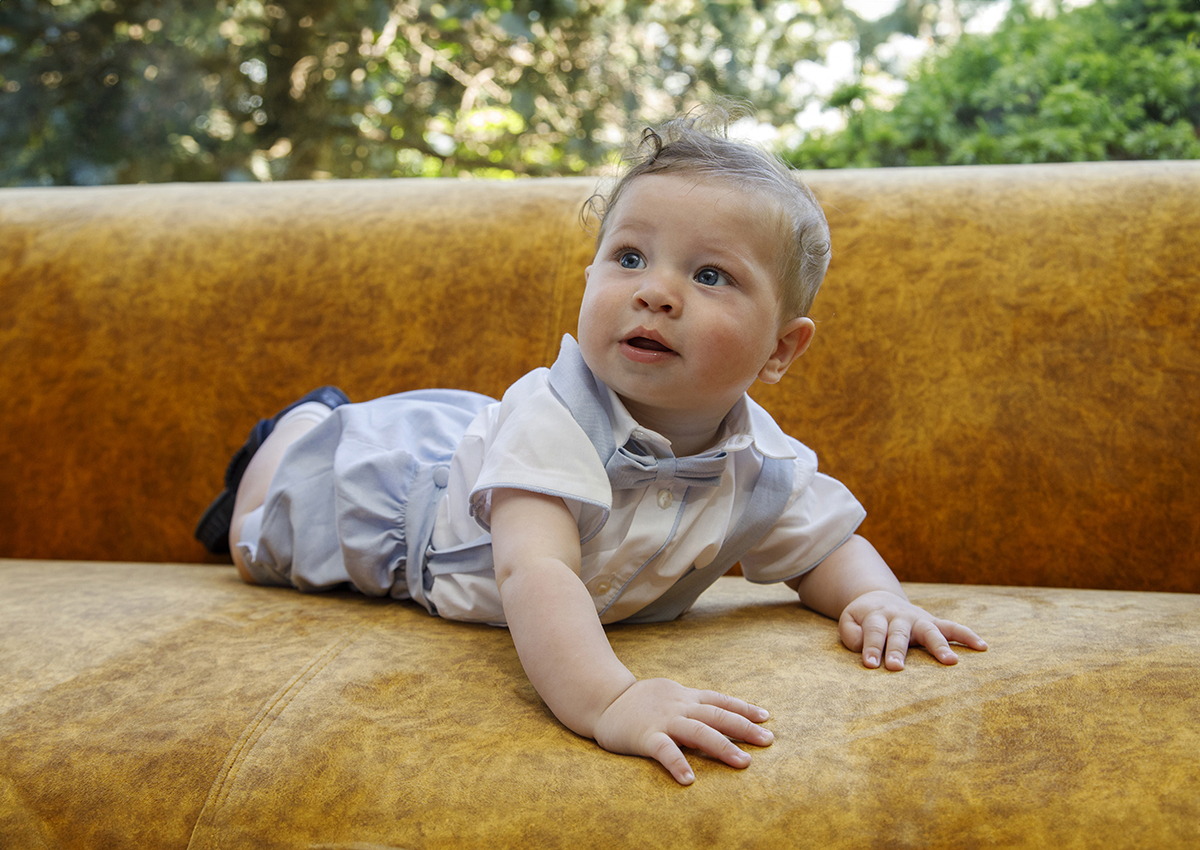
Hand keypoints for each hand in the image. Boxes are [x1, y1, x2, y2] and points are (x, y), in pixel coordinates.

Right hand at [591, 678, 773, 784]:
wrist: (602, 700)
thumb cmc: (638, 702)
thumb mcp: (668, 695)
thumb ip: (690, 704)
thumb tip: (717, 715)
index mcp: (685, 697)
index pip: (720, 700)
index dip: (743, 707)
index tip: (765, 717)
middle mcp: (679, 706)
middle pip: (717, 715)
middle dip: (744, 728)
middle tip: (768, 741)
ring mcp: (663, 720)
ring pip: (698, 731)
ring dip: (723, 746)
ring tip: (744, 762)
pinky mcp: (645, 736)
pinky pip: (664, 750)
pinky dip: (678, 763)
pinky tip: (690, 780)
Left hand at [839, 590, 987, 670]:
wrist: (879, 599)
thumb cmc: (863, 618)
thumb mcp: (849, 621)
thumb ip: (852, 634)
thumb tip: (865, 647)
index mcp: (876, 615)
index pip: (874, 631)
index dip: (872, 647)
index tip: (871, 665)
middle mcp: (899, 616)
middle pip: (899, 632)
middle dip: (898, 650)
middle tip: (897, 667)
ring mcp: (919, 619)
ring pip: (930, 630)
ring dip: (939, 646)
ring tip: (951, 662)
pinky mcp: (933, 622)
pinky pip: (953, 627)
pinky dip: (968, 635)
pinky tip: (982, 646)